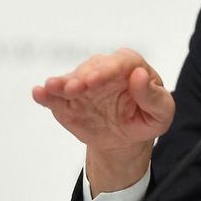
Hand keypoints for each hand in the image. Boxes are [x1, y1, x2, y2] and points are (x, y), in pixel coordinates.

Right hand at [32, 48, 174, 193]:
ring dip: (62, 83)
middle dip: (83, 77)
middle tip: (75, 88)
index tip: (97, 80)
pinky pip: (54, 96)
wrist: (124, 138)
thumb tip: (139, 75)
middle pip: (93, 67)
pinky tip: (39, 93)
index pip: (121, 62)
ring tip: (54, 87)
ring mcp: (83, 84)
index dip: (108, 69)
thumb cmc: (146, 118)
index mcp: (131, 67)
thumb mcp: (161, 112)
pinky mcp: (67, 101)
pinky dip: (45, 94)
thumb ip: (153, 95)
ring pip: (72, 79)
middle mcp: (104, 70)